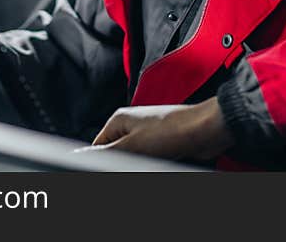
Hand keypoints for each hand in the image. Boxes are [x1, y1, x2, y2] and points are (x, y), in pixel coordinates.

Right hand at [86, 97, 233, 160]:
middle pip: (115, 151)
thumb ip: (105, 151)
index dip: (99, 159)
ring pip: (132, 156)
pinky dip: (150, 162)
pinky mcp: (160, 142)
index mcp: (120, 119)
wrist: (204, 130)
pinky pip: (147, 157)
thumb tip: (81, 154)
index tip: (104, 167)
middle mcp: (132, 124)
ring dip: (137, 162)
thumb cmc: (172, 130)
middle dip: (121, 162)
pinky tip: (158, 160)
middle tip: (133, 162)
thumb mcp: (132, 145)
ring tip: (150, 158)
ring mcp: (146, 133)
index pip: (97, 144)